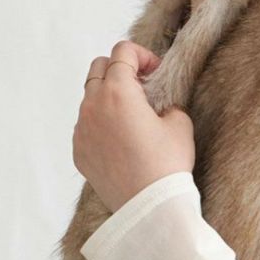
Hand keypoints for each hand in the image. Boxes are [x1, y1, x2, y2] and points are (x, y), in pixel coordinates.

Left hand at [73, 39, 194, 213]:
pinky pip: (85, 125)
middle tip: (141, 88)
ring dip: (108, 97)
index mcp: (119, 92)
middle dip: (119, 69)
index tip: (155, 72)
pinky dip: (100, 123)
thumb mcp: (180, 124)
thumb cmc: (167, 165)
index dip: (142, 55)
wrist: (149, 206)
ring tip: (132, 117)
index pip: (122, 52)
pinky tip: (121, 141)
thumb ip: (167, 102)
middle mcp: (93, 106)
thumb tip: (159, 104)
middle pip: (98, 67)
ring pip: (89, 97)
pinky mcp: (78, 151)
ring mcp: (82, 129)